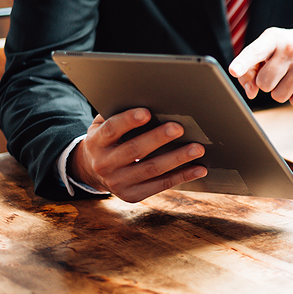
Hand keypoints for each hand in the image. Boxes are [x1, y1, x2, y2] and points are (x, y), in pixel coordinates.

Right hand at [70, 108, 206, 202]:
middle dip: (158, 138)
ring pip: (152, 169)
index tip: (146, 112)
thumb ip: (119, 113)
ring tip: (198, 149)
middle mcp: (104, 164)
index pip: (111, 130)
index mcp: (96, 142)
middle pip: (134, 150)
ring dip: (177, 158)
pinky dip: (182, 176)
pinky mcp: (133, 195)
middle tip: (179, 128)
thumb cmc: (109, 140)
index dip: (128, 121)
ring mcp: (118, 183)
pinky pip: (161, 185)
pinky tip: (199, 169)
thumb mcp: (104, 125)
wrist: (93, 171)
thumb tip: (148, 97)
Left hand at [228, 25, 292, 106]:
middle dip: (266, 83)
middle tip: (277, 72)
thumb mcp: (266, 50)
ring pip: (279, 96)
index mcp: (274, 38)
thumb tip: (251, 93)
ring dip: (280, 91)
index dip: (243, 63)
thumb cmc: (285, 50)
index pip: (255, 52)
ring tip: (289, 76)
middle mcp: (291, 49)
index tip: (233, 71)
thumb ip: (250, 70)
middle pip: (264, 83)